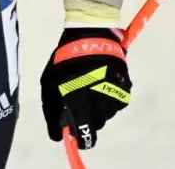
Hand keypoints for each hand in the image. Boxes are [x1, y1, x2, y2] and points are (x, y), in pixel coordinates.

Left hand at [39, 26, 131, 149]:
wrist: (90, 35)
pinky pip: (119, 102)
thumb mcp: (49, 84)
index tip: (79, 137)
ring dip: (100, 108)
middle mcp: (100, 100)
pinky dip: (111, 99)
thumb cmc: (65, 61)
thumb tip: (57, 134)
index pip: (86, 132)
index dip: (83, 139)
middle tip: (81, 105)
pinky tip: (103, 86)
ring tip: (91, 91)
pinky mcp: (125, 84)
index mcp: (80, 100)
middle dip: (89, 118)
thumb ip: (52, 111)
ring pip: (109, 113)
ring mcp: (114, 92)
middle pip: (98, 123)